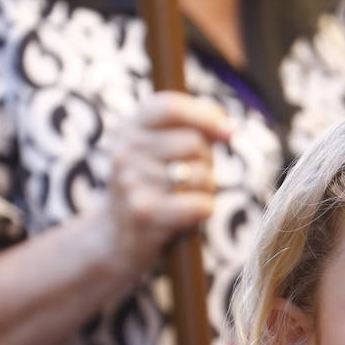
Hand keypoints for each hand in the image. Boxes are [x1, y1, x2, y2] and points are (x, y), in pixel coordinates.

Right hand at [101, 91, 232, 275]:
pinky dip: (204, 210)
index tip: (230, 130)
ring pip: (201, 175)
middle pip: (193, 143)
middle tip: (192, 179)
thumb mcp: (160, 150)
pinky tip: (186, 216)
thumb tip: (230, 127)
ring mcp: (131, 182)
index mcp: (130, 127)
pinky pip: (200, 204)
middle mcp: (125, 150)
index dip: (206, 115)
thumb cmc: (151, 188)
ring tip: (185, 198)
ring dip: (206, 189)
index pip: (170, 107)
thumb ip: (193, 130)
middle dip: (207, 162)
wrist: (114, 238)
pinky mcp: (144, 214)